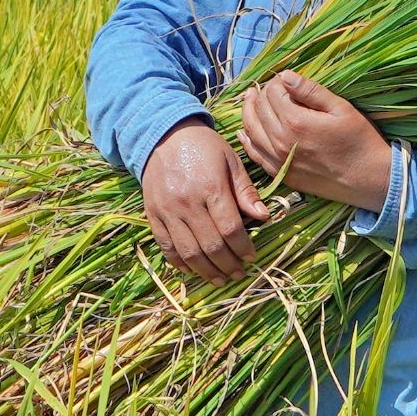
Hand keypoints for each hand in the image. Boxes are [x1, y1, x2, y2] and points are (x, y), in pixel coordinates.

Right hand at [142, 119, 271, 281]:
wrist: (162, 136)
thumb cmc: (203, 147)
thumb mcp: (230, 160)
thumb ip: (245, 190)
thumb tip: (264, 216)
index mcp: (210, 187)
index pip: (230, 228)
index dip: (243, 247)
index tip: (251, 256)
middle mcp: (187, 202)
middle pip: (211, 245)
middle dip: (228, 264)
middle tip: (238, 273)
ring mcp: (167, 211)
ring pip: (188, 252)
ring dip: (206, 271)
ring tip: (220, 279)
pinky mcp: (153, 215)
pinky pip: (166, 247)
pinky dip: (180, 263)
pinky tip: (193, 270)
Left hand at [235, 70, 396, 214]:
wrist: (369, 180)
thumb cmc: (360, 141)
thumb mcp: (341, 108)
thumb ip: (311, 91)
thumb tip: (285, 75)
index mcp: (296, 122)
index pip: (273, 93)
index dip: (277, 82)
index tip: (285, 80)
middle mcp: (280, 142)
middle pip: (259, 109)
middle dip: (262, 94)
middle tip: (270, 88)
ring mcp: (278, 161)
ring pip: (251, 130)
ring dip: (248, 112)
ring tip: (251, 99)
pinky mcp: (281, 175)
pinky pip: (255, 154)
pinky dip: (247, 139)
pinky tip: (245, 130)